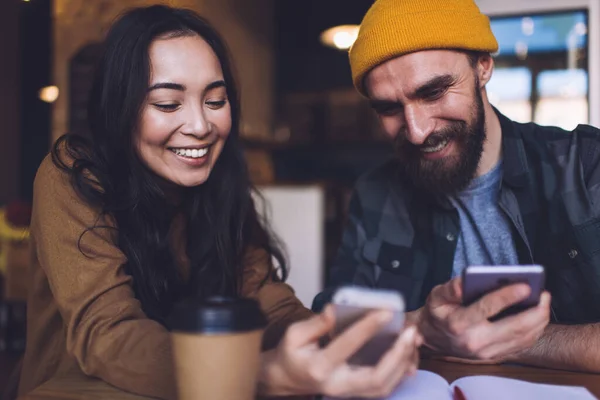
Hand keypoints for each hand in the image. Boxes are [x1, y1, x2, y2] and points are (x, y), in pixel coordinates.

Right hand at [259, 304, 421, 397]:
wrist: (286, 380)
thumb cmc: (291, 355)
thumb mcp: (294, 335)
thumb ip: (316, 323)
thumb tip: (336, 308)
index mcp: (319, 367)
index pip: (347, 345)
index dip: (368, 327)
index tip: (387, 310)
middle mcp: (337, 385)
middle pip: (376, 378)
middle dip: (398, 355)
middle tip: (411, 332)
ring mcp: (348, 393)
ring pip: (384, 386)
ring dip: (403, 363)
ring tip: (412, 339)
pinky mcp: (356, 393)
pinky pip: (384, 387)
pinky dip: (400, 371)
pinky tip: (408, 353)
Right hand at [417, 277, 549, 361]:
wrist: (433, 339)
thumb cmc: (438, 313)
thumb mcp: (436, 296)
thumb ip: (451, 288)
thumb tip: (465, 281)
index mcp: (458, 324)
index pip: (486, 309)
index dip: (507, 297)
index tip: (525, 286)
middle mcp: (475, 342)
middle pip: (514, 328)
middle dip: (535, 311)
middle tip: (544, 294)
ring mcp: (487, 353)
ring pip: (523, 338)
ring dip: (539, 320)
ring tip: (543, 301)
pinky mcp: (496, 357)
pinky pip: (523, 345)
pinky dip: (535, 330)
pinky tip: (538, 316)